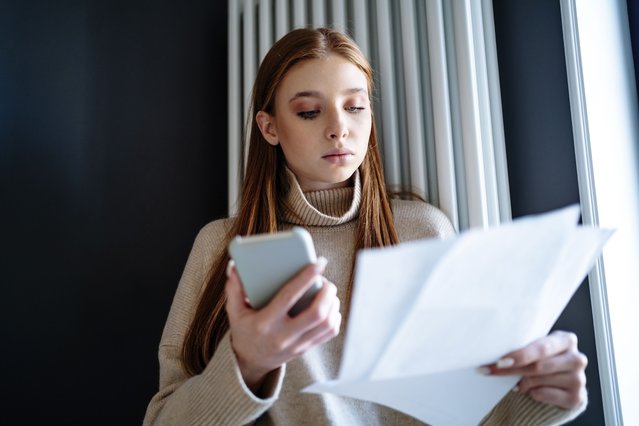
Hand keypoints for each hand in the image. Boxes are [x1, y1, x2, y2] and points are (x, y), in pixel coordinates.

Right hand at [225, 258, 340, 392]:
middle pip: (316, 314)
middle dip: (327, 293)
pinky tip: (330, 306)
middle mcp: (283, 336)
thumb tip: (234, 266)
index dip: (306, 277)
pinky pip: (329, 333)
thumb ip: (234, 288)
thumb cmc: (244, 330)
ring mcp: (297, 345)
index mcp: (265, 322)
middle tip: (326, 281)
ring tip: (328, 292)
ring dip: (333, 304)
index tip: (319, 263)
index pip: (289, 296)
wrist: (250, 362)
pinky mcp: (306, 349)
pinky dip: (334, 317)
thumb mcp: (235, 311)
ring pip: (326, 324)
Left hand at [483, 331, 587, 409]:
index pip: (541, 348)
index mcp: (566, 340)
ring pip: (538, 381)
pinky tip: (530, 391)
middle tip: (491, 370)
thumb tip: (496, 353)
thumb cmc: (543, 361)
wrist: (559, 384)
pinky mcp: (577, 398)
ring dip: (521, 383)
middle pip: (537, 366)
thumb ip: (526, 348)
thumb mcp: (537, 350)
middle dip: (511, 370)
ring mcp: (579, 379)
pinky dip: (532, 393)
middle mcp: (577, 358)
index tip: (500, 361)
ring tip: (516, 383)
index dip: (520, 355)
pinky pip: (544, 395)